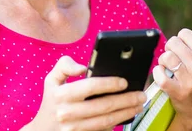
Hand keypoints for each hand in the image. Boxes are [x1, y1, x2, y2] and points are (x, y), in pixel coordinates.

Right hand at [25, 56, 145, 130]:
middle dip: (126, 100)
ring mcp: (75, 128)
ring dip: (126, 113)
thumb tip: (83, 67)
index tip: (124, 81)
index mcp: (62, 94)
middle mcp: (68, 112)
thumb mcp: (51, 80)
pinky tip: (126, 116)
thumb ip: (65, 66)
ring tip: (138, 105)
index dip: (109, 83)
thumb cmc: (51, 101)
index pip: (90, 86)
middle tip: (140, 95)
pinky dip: (116, 124)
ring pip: (107, 121)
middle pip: (104, 106)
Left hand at [152, 14, 191, 129]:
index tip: (186, 49)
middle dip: (172, 49)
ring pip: (165, 57)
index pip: (184, 33)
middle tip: (177, 59)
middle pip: (172, 43)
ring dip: (163, 61)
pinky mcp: (176, 92)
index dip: (182, 40)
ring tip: (171, 67)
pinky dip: (157, 73)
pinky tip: (164, 75)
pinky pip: (158, 74)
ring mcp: (189, 81)